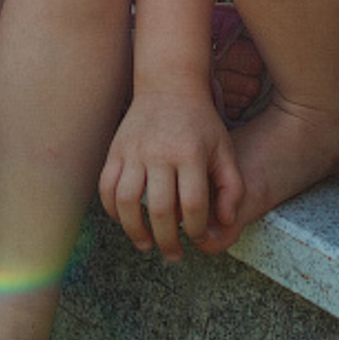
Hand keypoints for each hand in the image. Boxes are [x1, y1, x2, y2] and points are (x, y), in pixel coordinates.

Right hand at [99, 86, 244, 263]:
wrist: (168, 84)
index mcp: (189, 154)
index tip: (196, 237)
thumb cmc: (201, 122)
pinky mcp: (116, 149)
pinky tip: (125, 220)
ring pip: (127, 201)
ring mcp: (134, 151)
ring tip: (145, 245)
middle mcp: (159, 153)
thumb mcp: (225, 149)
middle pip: (159, 209)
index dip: (194, 230)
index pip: (192, 205)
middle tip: (173, 255)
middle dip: (167, 240)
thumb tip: (225, 222)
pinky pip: (107, 186)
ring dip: (134, 230)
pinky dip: (112, 209)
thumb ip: (232, 187)